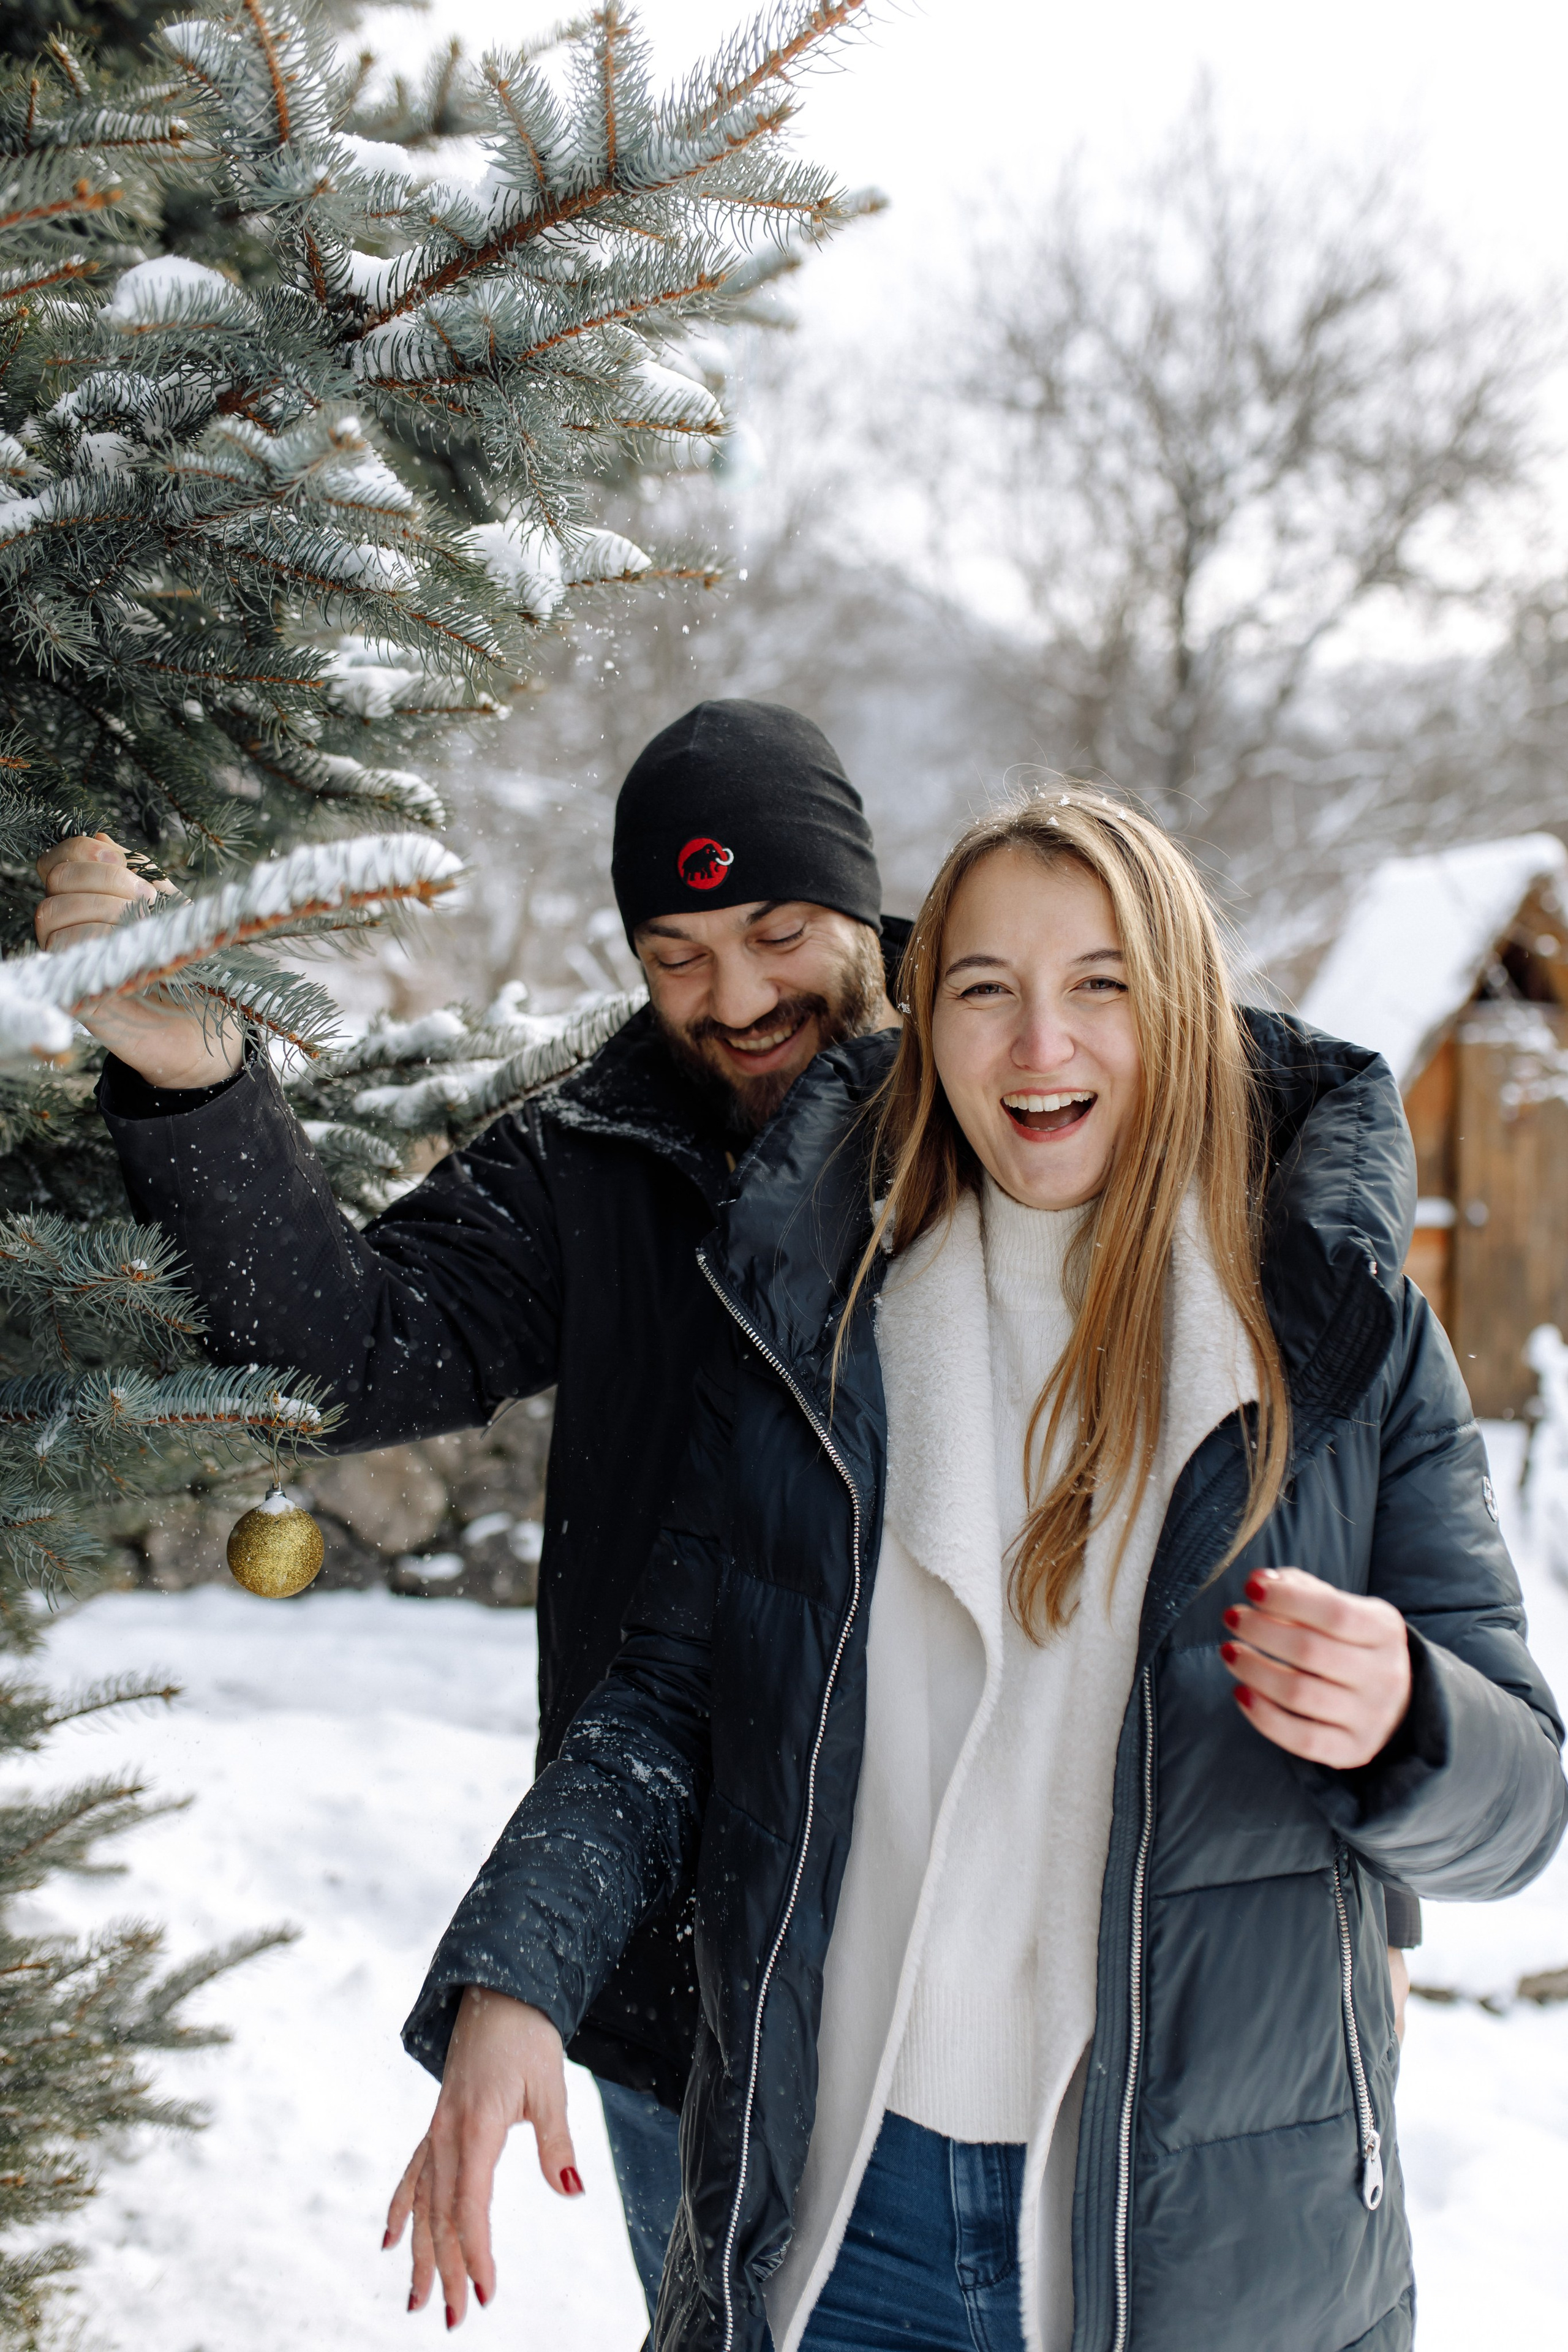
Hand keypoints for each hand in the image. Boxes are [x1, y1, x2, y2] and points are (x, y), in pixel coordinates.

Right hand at [35, 834, 243, 1087]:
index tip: (122, 859)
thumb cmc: (195, 966)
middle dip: (103, 878)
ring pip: (52, 913)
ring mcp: (73, 962)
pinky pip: (65, 955)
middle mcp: (74, 929)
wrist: (212, 1027)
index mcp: (94, 903)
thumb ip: (142, 875)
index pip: (60, 860)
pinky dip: (97, 941)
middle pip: (56, 880)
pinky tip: (131, 949)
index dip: (83, 851)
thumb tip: (103, 838)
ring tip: (144, 926)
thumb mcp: (175, 910)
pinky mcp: (77, 996)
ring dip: (102, 909)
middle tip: (146, 899)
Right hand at [384, 1989, 582, 2327]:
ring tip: (417, 2302)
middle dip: (448, 2271)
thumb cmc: (528, 2037)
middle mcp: (447, 2135)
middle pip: (441, 2216)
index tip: (487, 2294)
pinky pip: (413, 2174)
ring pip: (423, 2204)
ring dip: (421, 2254)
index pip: (470, 2206)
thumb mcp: (550, 2085)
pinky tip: (390, 2241)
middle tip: (455, 2320)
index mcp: (476, 2128)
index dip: (476, 2253)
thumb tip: (572, 2190)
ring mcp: (437, 2130)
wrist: (498, 1991)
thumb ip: (557, 2141)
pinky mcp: (438, 2125)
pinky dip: (401, 2209)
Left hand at [1220, 1567, 1411, 1769]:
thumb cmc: (1349, 1642)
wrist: (1393, 1699)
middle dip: (1260, 1631)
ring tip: (1229, 1652)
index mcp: (1385, 1630)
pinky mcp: (1353, 1750)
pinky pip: (1302, 1739)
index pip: (1334, 1612)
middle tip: (1231, 1618)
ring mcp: (1371, 1717)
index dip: (1287, 1599)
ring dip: (1253, 1670)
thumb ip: (1302, 1590)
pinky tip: (1241, 1692)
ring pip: (1299, 1694)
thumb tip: (1260, 1581)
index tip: (1249, 1588)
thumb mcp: (1340, 1607)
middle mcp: (1385, 1675)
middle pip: (1310, 1651)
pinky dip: (1263, 1716)